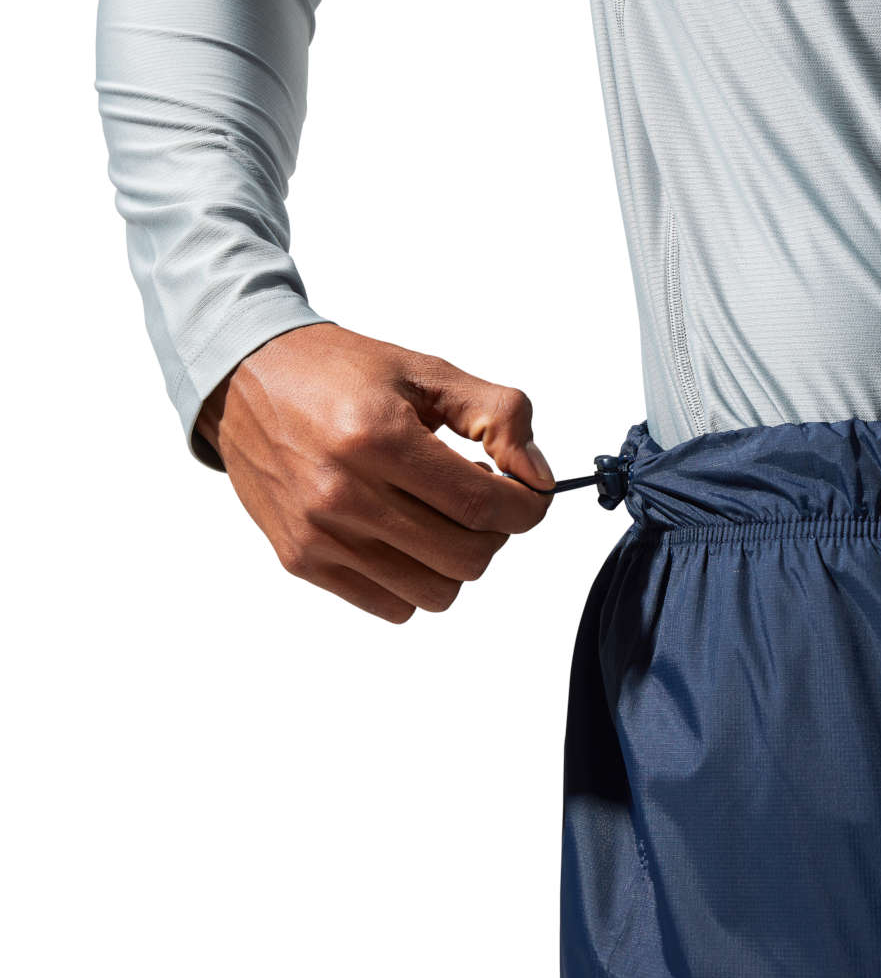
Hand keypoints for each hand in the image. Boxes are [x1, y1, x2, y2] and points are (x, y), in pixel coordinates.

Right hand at [195, 322, 555, 623]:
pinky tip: (403, 533)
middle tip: (478, 494)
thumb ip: (498, 415)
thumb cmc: (337, 372)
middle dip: (494, 531)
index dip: (528, 507)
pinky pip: (392, 605)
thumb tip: (538, 476)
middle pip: (467, 558)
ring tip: (438, 513)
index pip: (484, 505)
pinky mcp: (301, 560)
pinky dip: (415, 578)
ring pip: (435, 592)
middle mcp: (343, 495)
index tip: (530, 494)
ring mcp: (319, 536)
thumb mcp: (427, 371)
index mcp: (379, 439)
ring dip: (456, 558)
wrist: (245, 379)